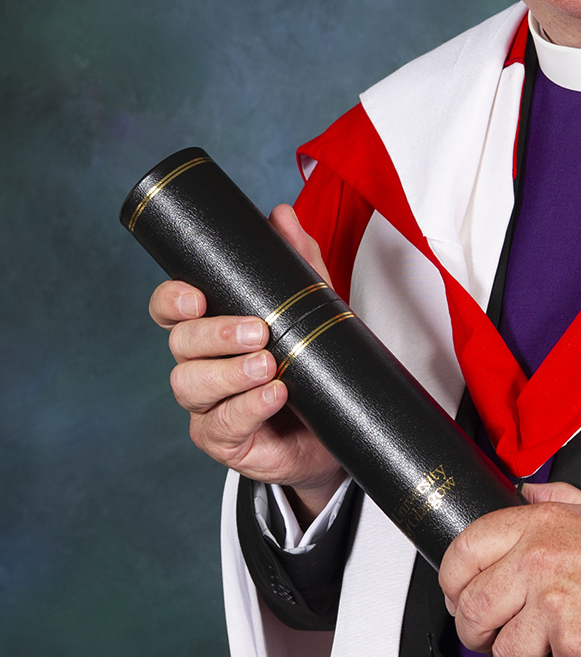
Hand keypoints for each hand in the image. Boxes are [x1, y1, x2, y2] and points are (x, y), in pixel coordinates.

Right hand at [149, 203, 345, 520]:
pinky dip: (250, 407)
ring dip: (230, 372)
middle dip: (214, 334)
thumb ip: (298, 263)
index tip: (196, 295)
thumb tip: (280, 215)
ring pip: (192, 385)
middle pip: (180, 345)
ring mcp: (206, 406)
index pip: (171, 309)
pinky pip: (224, 424)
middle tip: (257, 331)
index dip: (172, 300)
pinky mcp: (223, 441)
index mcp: (209, 329)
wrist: (333, 432)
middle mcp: (199, 365)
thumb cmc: (310, 369)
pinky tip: (274, 395)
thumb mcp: (310, 311)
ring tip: (268, 365)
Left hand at [438, 481, 580, 656]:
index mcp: (535, 527)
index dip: (451, 582)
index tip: (457, 596)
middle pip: (471, 608)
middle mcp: (537, 563)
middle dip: (475, 632)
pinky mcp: (570, 646)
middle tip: (489, 637)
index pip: (462, 552)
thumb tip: (523, 492)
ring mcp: (552, 607)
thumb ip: (551, 498)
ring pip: (499, 651)